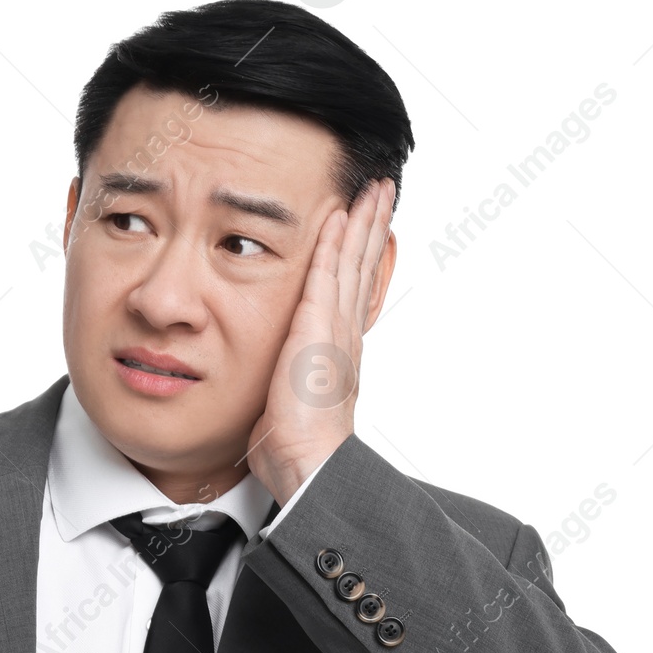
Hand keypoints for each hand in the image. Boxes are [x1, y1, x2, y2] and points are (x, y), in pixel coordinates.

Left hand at [246, 178, 396, 505]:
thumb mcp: (285, 407)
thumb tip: (269, 400)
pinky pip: (329, 275)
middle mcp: (344, 335)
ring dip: (364, 223)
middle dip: (373, 227)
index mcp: (338, 350)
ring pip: (354, 263)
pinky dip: (336, 243)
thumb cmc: (295, 447)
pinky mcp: (319, 329)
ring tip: (376, 189)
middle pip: (363, 267)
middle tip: (384, 190)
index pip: (351, 290)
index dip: (360, 256)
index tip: (367, 226)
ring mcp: (336, 330)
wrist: (308, 463)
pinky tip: (340, 216)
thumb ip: (282, 390)